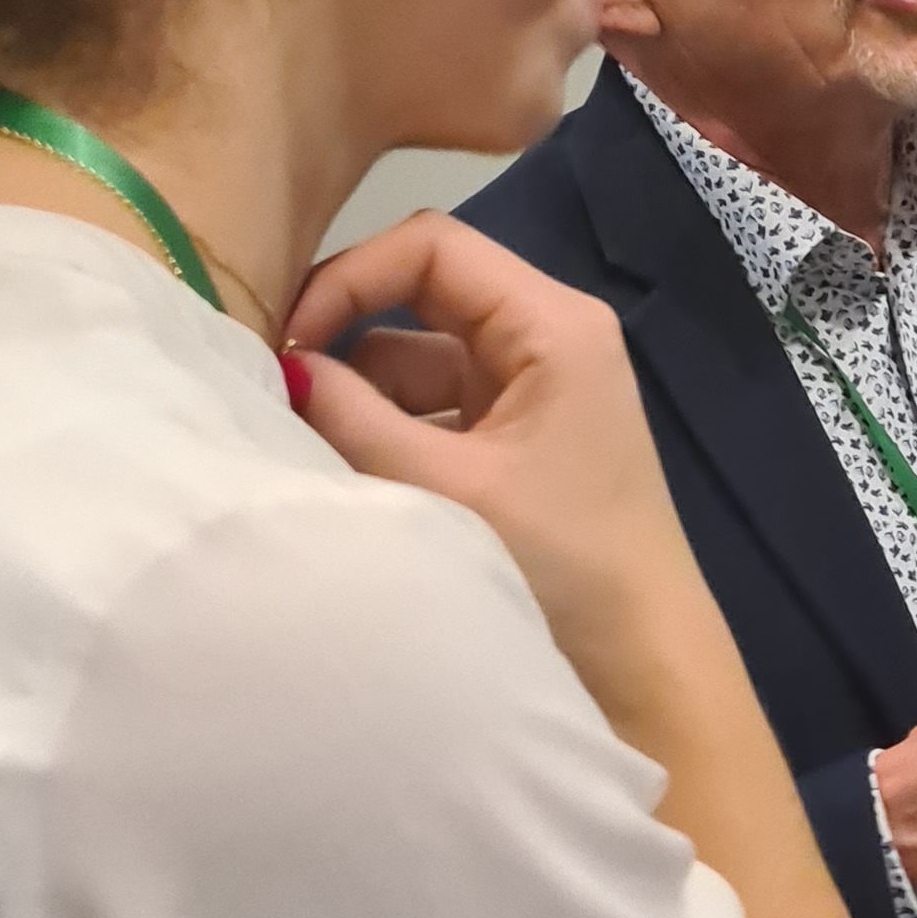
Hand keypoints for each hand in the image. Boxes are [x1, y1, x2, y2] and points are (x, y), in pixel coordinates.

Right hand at [285, 212, 703, 725]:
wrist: (642, 670)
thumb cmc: (562, 569)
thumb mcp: (446, 489)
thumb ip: (353, 419)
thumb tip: (281, 366)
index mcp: (554, 325)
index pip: (430, 247)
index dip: (349, 277)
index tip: (288, 341)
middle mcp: (548, 340)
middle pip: (421, 297)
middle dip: (344, 336)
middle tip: (274, 385)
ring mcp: (534, 393)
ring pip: (417, 361)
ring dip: (359, 397)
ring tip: (299, 441)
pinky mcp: (518, 443)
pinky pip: (434, 411)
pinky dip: (385, 433)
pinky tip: (342, 472)